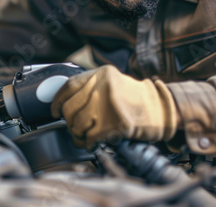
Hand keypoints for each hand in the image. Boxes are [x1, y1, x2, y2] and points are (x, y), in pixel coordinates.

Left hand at [51, 65, 178, 149]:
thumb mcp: (112, 82)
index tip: (54, 109)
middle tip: (73, 125)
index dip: (58, 100)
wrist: (161, 110)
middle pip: (71, 108)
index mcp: (101, 74)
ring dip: (77, 133)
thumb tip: (66, 103)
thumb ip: (91, 87)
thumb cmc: (137, 99)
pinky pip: (89, 137)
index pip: (69, 86)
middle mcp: (103, 87)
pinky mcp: (112, 124)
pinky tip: (90, 142)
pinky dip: (87, 142)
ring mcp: (107, 105)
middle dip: (69, 121)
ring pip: (78, 123)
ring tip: (83, 135)